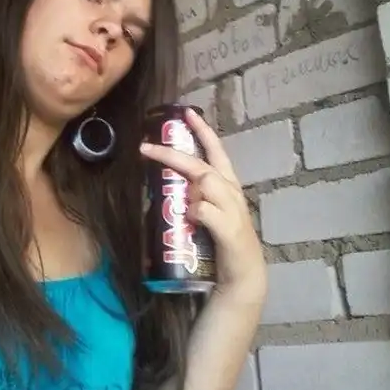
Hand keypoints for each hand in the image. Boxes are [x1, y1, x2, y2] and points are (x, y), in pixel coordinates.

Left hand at [140, 108, 266, 300]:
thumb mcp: (210, 214)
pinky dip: (195, 211)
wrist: (244, 277)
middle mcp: (232, 193)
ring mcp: (232, 211)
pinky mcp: (229, 231)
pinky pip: (206, 211)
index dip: (203, 131)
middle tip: (146, 147)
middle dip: (173, 153)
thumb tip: (172, 188)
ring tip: (178, 203)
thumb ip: (195, 198)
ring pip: (207, 182)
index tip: (187, 113)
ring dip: (187, 188)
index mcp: (229, 186)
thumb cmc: (223, 244)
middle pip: (203, 165)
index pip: (216, 151)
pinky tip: (191, 219)